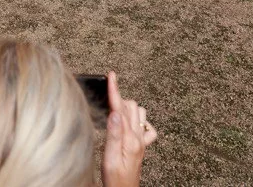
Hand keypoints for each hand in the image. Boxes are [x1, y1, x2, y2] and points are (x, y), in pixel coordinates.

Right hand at [101, 71, 155, 186]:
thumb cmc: (115, 179)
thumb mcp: (110, 158)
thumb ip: (114, 135)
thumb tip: (115, 112)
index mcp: (129, 138)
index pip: (120, 108)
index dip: (115, 90)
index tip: (112, 75)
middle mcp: (138, 137)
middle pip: (131, 106)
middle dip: (119, 97)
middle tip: (107, 94)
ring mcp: (141, 141)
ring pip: (139, 113)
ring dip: (128, 107)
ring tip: (115, 107)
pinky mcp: (141, 146)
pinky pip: (146, 127)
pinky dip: (138, 120)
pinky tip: (129, 123)